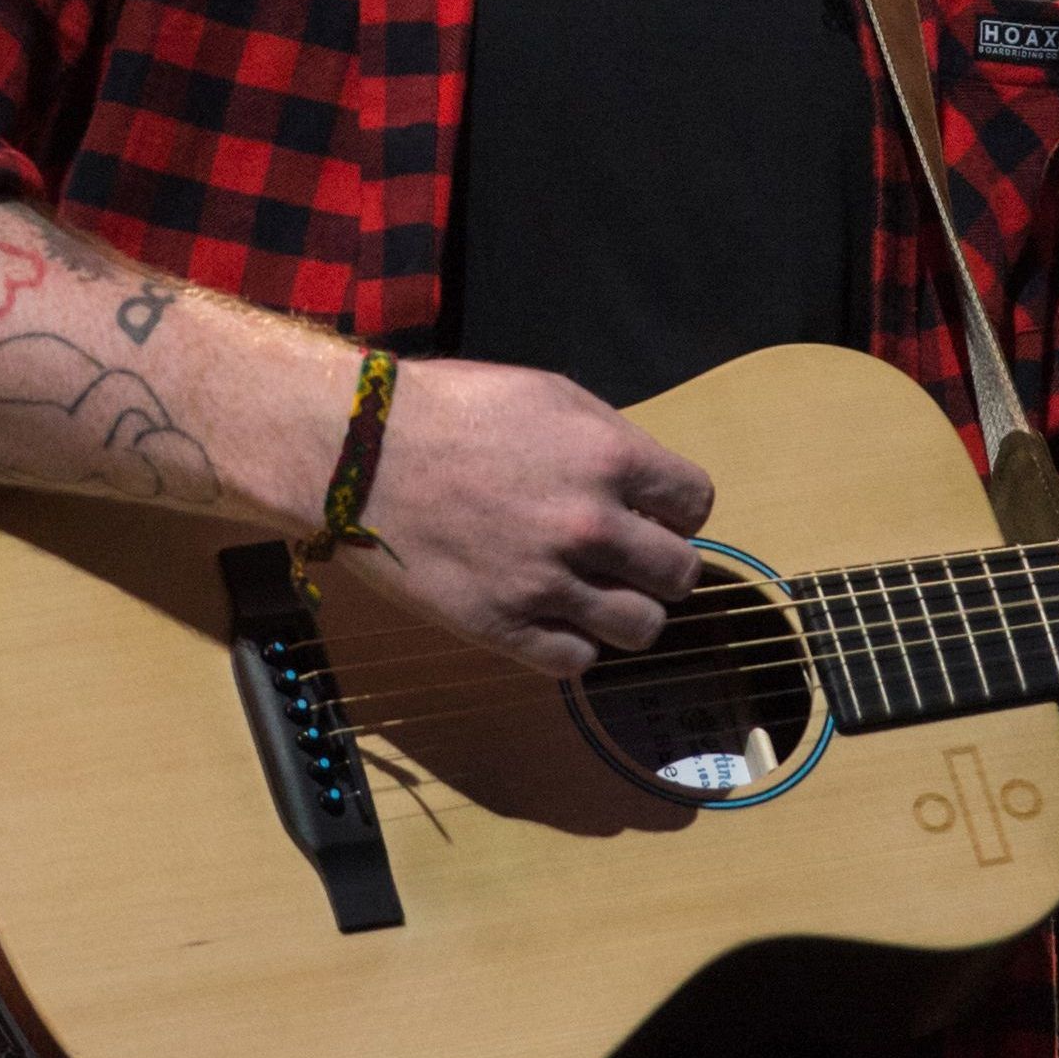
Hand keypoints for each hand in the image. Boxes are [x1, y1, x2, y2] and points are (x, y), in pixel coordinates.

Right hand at [348, 358, 715, 677]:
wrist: (360, 453)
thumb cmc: (451, 411)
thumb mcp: (548, 395)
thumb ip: (609, 441)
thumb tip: (645, 485)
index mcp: (610, 457)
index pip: (697, 503)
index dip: (678, 510)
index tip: (653, 513)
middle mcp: (590, 524)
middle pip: (681, 574)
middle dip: (662, 565)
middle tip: (629, 558)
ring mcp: (547, 581)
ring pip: (642, 628)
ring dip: (628, 612)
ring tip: (598, 594)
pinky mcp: (502, 627)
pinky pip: (577, 662)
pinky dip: (575, 644)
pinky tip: (554, 617)